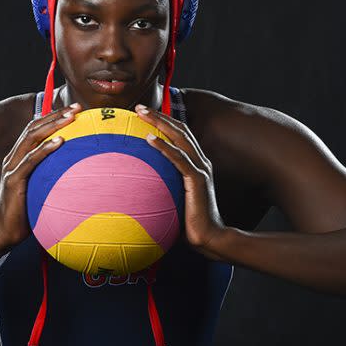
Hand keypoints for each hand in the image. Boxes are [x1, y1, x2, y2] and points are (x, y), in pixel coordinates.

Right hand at [0, 103, 82, 247]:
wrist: (2, 233)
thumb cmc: (25, 213)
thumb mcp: (40, 190)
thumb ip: (51, 177)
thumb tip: (77, 173)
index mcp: (19, 158)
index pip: (36, 130)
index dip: (53, 117)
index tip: (74, 110)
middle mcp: (13, 158)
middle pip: (34, 128)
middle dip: (56, 115)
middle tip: (76, 108)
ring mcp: (12, 168)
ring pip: (32, 139)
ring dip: (53, 125)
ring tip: (71, 117)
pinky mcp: (13, 180)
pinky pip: (31, 160)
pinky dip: (45, 149)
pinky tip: (60, 141)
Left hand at [134, 104, 225, 258]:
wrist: (209, 238)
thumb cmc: (189, 223)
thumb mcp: (172, 200)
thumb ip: (160, 189)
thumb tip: (135, 190)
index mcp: (196, 165)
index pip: (180, 136)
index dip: (164, 122)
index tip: (144, 114)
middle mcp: (200, 162)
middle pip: (179, 130)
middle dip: (159, 115)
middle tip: (139, 107)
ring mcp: (200, 169)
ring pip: (179, 138)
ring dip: (160, 123)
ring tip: (142, 114)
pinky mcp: (197, 180)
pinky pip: (178, 159)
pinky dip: (164, 147)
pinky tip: (149, 139)